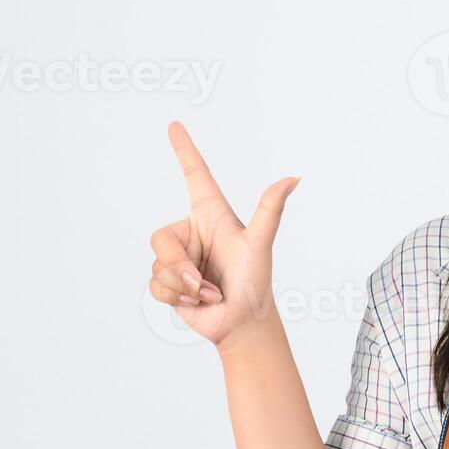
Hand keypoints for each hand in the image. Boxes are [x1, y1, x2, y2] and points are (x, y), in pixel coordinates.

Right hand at [147, 121, 299, 346]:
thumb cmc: (255, 282)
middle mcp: (193, 233)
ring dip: (185, 286)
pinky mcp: (170, 282)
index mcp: (212, 216)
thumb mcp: (260, 243)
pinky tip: (197, 302)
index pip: (196, 176)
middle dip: (180, 267)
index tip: (175, 126)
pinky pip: (155, 284)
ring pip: (158, 265)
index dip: (185, 150)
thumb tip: (293, 178)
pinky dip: (176, 298)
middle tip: (206, 283)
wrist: (243, 322)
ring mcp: (180, 258)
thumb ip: (271, 210)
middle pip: (160, 239)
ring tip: (210, 292)